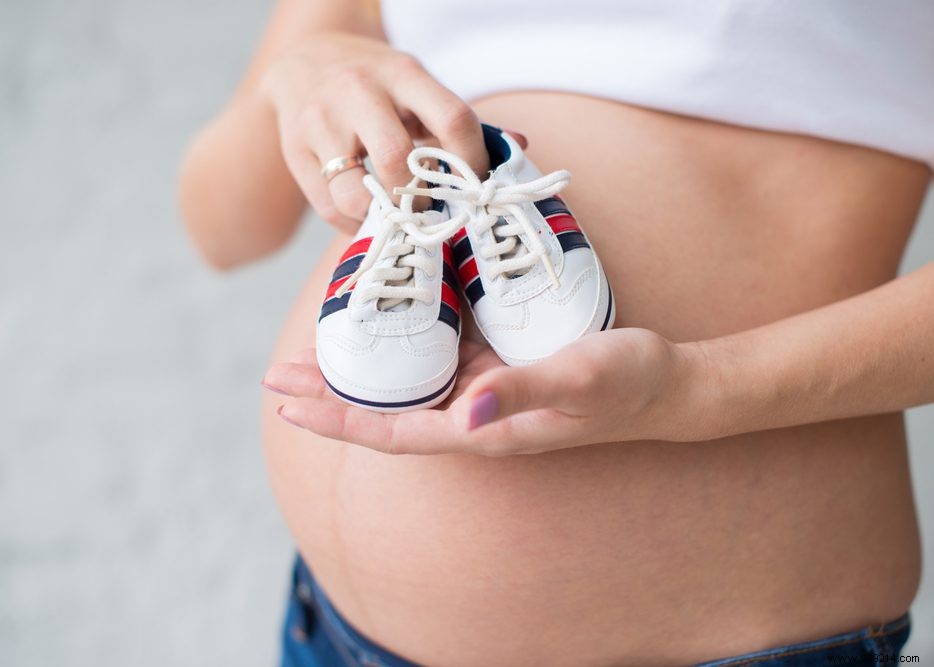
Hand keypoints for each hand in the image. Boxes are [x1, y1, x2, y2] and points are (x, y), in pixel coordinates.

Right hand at [259, 32, 488, 233]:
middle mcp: (359, 92)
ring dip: (384, 217)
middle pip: (399, 161)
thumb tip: (518, 147)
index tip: (475, 185)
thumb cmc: (376, 83)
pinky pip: (330, 206)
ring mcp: (322, 122)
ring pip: (357, 194)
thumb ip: (459, 120)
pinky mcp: (296, 150)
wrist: (302, 59)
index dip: (471, 162)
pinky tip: (366, 213)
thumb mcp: (415, 85)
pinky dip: (353, 223)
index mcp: (402, 73)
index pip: (452, 118)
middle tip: (431, 208)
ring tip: (396, 214)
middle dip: (421, 198)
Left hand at [262, 329, 710, 455]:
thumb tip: (463, 415)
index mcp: (481, 428)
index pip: (392, 431)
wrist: (664, 382)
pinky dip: (403, 333)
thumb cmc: (627, 385)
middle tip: (276, 373)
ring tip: (313, 343)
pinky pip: (438, 349)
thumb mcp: (579, 382)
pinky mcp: (497, 360)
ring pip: (405, 378)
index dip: (339, 420)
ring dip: (360, 363)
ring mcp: (482, 386)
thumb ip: (523, 395)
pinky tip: (386, 311)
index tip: (289, 406)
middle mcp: (472, 411)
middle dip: (329, 394)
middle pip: (385, 407)